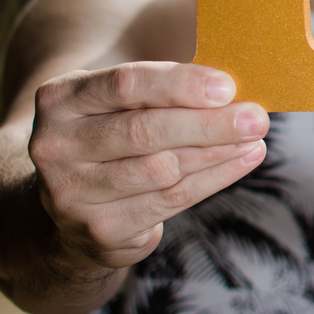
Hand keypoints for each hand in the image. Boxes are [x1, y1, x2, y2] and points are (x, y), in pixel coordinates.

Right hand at [28, 61, 268, 269]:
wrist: (71, 210)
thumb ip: (161, 89)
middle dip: (209, 124)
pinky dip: (215, 178)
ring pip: (163, 168)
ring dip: (217, 152)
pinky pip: (171, 200)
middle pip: (145, 131)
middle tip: (257, 117)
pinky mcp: (100, 229)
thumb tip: (232, 83)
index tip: (228, 86)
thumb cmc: (113, 136)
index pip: (126, 84)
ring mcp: (73, 192)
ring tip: (255, 137)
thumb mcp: (118, 103)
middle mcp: (56, 145)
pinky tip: (244, 159)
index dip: (181, 84)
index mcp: (61, 98)